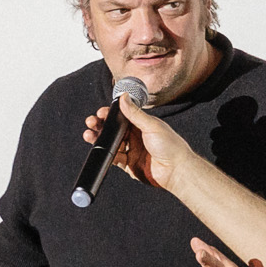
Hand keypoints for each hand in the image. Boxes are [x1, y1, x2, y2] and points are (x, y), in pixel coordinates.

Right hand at [81, 96, 195, 191]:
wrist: (176, 170)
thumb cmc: (170, 146)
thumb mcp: (151, 125)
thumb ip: (135, 113)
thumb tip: (123, 96)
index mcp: (141, 124)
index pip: (121, 117)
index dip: (110, 115)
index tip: (100, 113)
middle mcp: (135, 136)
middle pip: (113, 129)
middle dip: (100, 126)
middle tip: (91, 122)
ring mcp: (132, 150)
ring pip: (111, 143)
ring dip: (99, 139)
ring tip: (89, 135)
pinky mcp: (129, 164)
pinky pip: (114, 159)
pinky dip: (107, 155)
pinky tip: (102, 150)